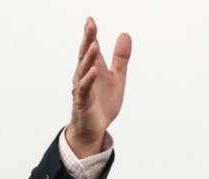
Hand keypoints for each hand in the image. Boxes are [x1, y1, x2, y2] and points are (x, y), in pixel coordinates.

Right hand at [66, 17, 131, 157]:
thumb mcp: (117, 78)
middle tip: (90, 25)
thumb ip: (120, 58)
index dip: (91, 34)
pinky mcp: (83, 103)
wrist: (95, 129)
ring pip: (83, 70)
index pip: (91, 47)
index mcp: (94, 68)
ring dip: (88, 58)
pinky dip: (89, 80)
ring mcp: (83, 89)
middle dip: (88, 40)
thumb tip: (125, 34)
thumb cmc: (102, 103)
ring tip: (94, 45)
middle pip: (85, 55)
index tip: (91, 19)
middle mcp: (86, 76)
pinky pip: (84, 90)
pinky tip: (93, 71)